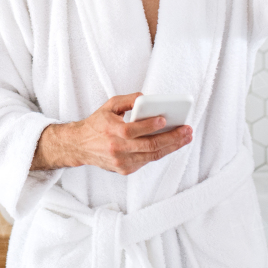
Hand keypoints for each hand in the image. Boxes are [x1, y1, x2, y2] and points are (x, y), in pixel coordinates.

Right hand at [34, 93, 192, 174]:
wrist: (80, 146)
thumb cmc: (97, 124)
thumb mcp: (109, 106)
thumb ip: (128, 100)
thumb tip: (147, 98)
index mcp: (110, 131)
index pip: (132, 130)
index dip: (150, 126)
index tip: (164, 119)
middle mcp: (116, 149)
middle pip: (148, 146)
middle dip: (171, 138)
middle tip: (186, 130)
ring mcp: (121, 162)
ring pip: (151, 156)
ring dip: (171, 147)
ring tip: (185, 138)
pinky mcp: (124, 170)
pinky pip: (146, 161)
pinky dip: (160, 152)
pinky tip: (171, 144)